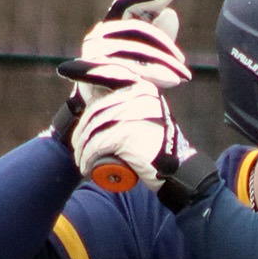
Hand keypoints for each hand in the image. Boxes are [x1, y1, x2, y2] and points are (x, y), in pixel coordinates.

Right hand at [58, 0, 188, 103]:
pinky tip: (168, 82)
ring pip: (136, 51)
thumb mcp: (147, 57)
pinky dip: (152, 75)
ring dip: (162, 65)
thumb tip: (170, 14)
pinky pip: (130, 70)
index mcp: (108, 28)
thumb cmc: (126, 80)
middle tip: (183, 62)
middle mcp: (97, 38)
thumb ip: (159, 36)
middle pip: (137, 29)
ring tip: (180, 78)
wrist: (105, 111)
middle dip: (164, 45)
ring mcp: (93, 55)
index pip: (125, 4)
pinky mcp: (95, 75)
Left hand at [72, 81, 196, 193]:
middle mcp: (136, 96)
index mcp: (141, 89)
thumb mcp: (148, 119)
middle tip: (78, 149)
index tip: (81, 130)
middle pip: (96, 112)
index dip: (87, 113)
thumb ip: (132, 108)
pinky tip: (85, 165)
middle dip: (81, 133)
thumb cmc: (160, 148)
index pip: (104, 94)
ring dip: (82, 148)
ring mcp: (132, 113)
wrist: (179, 169)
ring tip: (82, 161)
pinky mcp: (126, 132)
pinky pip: (98, 143)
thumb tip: (101, 106)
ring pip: (94, 128)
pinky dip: (87, 156)